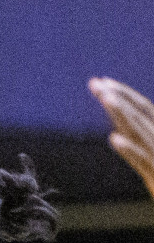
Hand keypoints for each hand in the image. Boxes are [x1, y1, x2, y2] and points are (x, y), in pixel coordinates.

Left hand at [90, 77, 153, 198]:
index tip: (101, 82)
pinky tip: (113, 138)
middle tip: (95, 83)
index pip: (140, 109)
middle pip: (137, 115)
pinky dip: (129, 149)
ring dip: (122, 114)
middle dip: (117, 98)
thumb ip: (139, 146)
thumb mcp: (151, 159)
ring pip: (139, 131)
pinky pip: (142, 160)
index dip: (122, 94)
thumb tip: (119, 132)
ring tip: (105, 98)